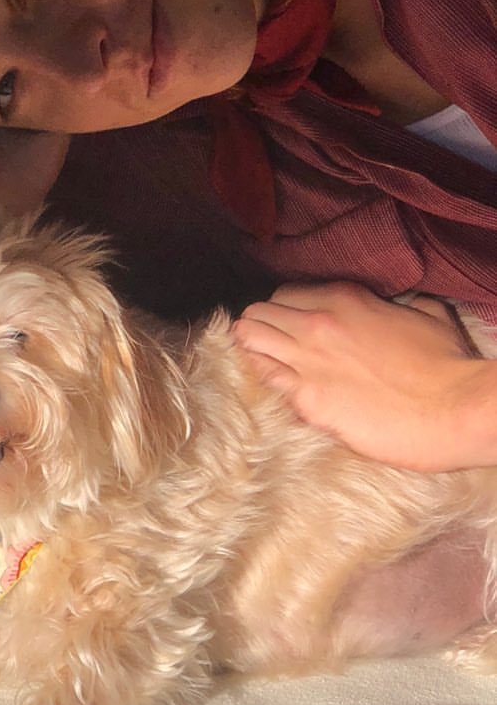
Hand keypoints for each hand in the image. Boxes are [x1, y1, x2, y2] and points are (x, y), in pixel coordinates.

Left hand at [234, 281, 496, 470]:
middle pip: (259, 312)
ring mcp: (308, 362)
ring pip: (249, 339)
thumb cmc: (448, 365)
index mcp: (345, 298)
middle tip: (271, 343)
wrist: (454, 410)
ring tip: (261, 359)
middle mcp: (318, 324)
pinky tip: (271, 385)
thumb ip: (402, 303)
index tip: (291, 324)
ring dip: (251, 347)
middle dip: (260, 325)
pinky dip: (261, 378)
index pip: (285, 294)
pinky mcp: (307, 401)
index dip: (285, 310)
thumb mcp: (429, 313)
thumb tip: (397, 305)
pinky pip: (263, 380)